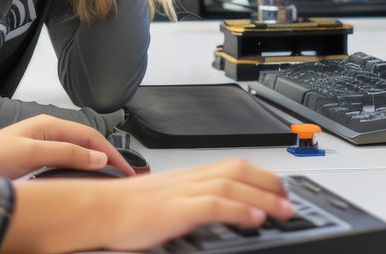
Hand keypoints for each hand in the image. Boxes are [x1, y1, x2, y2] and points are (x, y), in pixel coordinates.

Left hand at [0, 114, 133, 178]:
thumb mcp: (31, 154)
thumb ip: (65, 154)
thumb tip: (97, 157)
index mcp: (48, 125)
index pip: (91, 137)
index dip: (112, 153)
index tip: (127, 170)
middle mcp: (47, 132)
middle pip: (87, 143)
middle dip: (109, 157)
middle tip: (127, 177)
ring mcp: (41, 146)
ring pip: (78, 153)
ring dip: (96, 165)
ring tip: (111, 180)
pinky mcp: (36, 160)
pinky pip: (66, 163)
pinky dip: (81, 171)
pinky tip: (84, 182)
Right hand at [3, 159, 291, 253]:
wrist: (95, 210)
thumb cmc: (121, 211)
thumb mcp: (161, 202)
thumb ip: (185, 204)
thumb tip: (207, 214)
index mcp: (185, 177)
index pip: (229, 167)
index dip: (259, 176)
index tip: (278, 190)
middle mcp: (188, 178)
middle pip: (237, 170)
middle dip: (269, 183)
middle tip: (290, 200)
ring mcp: (182, 192)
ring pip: (231, 183)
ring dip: (263, 197)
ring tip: (283, 210)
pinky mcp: (175, 208)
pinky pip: (213, 204)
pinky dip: (238, 208)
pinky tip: (255, 218)